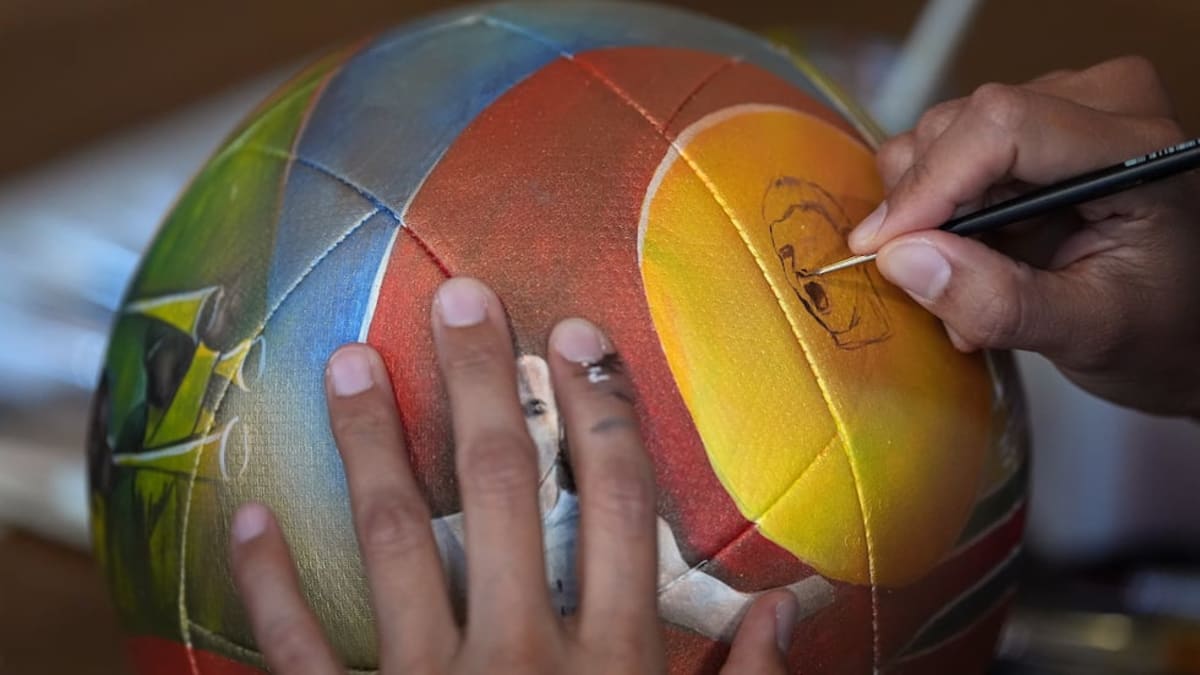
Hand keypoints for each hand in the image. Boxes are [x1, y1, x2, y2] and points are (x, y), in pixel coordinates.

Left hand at [228, 277, 794, 673]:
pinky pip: (298, 655)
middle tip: (458, 298)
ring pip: (395, 545)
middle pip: (503, 493)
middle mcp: (523, 660)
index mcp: (614, 662)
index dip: (598, 413)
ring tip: (348, 362)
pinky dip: (268, 588)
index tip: (574, 338)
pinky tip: (247, 516)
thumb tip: (790, 601)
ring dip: (369, 448)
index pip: (615, 505)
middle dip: (484, 388)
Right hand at [849, 56, 1199, 416]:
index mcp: (1133, 144)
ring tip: (967, 280)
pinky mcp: (1025, 125)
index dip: (931, 185)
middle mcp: (1097, 101)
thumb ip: (1000, 302)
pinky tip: (971, 255)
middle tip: (942, 292)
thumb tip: (902, 259)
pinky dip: (934, 211)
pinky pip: (941, 152)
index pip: (1003, 127)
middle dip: (925, 212)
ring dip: (927, 218)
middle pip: (957, 127)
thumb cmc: (1155, 327)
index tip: (884, 249)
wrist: (1179, 321)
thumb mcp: (1086, 333)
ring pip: (936, 137)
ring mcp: (1058, 105)